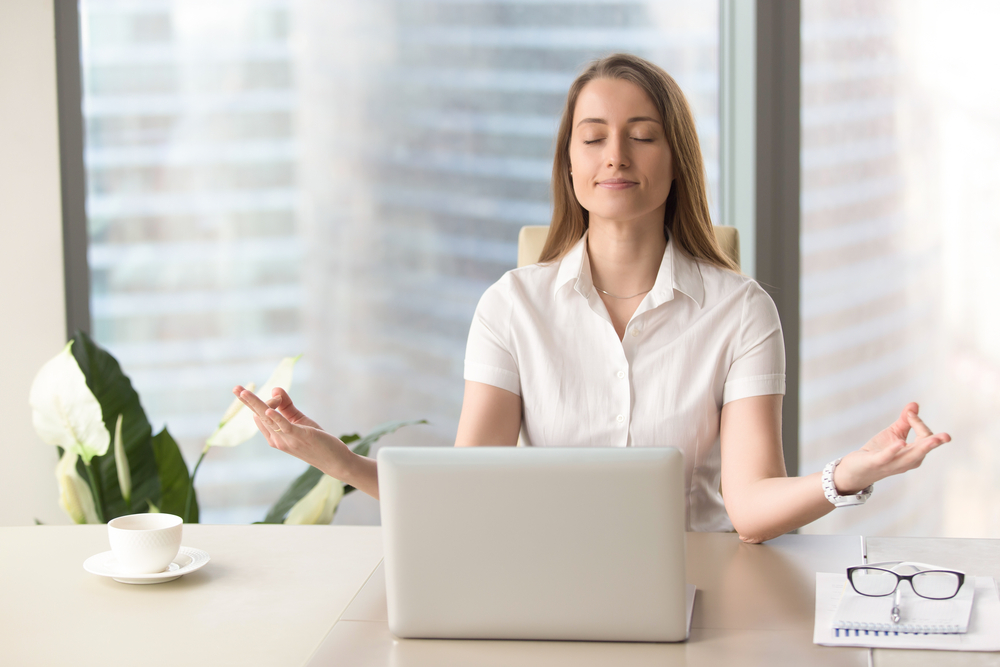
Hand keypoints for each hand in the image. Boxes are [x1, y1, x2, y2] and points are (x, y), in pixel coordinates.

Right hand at [232, 385, 353, 477]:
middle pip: (259, 416)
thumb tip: (274, 389)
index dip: (260, 402)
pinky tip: (268, 410)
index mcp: (274, 436)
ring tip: (244, 393)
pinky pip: (285, 426)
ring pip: (268, 419)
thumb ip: (286, 406)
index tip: (262, 393)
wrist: (334, 460)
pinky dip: (276, 418)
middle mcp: (277, 439)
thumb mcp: (298, 420)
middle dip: (247, 401)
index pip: (260, 416)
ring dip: (256, 404)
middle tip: (235, 387)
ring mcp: (287, 439)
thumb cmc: (316, 440)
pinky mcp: (300, 437)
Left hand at [834, 402, 950, 493]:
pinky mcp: (876, 462)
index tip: (909, 413)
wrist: (857, 468)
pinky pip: (887, 457)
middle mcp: (907, 461)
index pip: (925, 437)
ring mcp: (892, 463)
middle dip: (934, 443)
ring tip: (932, 440)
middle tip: (947, 437)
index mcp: (914, 453)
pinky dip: (894, 450)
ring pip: (910, 457)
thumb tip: (914, 404)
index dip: (918, 422)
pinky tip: (901, 442)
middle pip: (923, 450)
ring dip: (921, 448)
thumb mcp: (894, 434)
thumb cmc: (878, 450)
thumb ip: (906, 420)